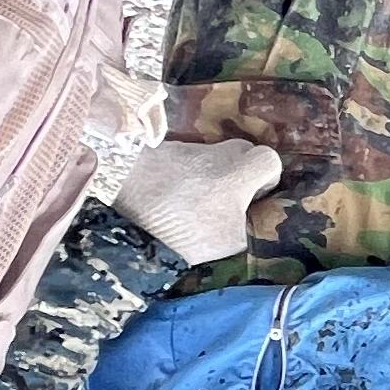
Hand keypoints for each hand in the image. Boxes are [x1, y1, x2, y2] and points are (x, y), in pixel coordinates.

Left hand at [109, 135, 282, 266]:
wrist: (120, 207)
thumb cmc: (182, 227)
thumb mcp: (228, 241)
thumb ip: (247, 224)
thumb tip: (250, 218)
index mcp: (239, 171)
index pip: (269, 160)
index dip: (266, 179)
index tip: (253, 198)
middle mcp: (214, 151)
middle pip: (238, 152)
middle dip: (236, 172)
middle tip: (223, 201)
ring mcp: (181, 148)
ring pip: (204, 157)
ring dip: (201, 176)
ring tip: (184, 205)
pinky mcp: (152, 151)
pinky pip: (175, 161)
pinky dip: (173, 176)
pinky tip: (161, 199)